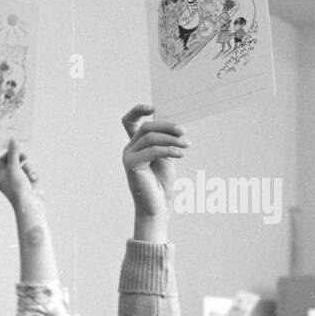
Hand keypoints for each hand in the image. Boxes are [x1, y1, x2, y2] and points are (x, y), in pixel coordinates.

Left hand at [0, 139, 40, 209]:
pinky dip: (33, 175)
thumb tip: (13, 140)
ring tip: (30, 174)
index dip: (10, 154)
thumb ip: (14, 153)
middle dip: (21, 160)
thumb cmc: (18, 188)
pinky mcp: (29, 185)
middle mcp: (8, 179)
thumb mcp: (14, 168)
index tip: (17, 149)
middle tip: (25, 157)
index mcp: (0, 177)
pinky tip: (34, 180)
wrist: (31, 205)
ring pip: (24, 167)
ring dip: (28, 168)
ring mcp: (19, 182)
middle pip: (14, 162)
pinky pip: (31, 173)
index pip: (2, 160)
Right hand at [121, 103, 188, 219]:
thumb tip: (176, 126)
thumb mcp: (166, 157)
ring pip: (150, 137)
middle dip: (166, 127)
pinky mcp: (131, 164)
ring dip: (171, 139)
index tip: (153, 107)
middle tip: (184, 132)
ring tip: (186, 145)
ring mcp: (128, 156)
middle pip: (146, 127)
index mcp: (136, 145)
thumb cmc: (162, 184)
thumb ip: (166, 141)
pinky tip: (180, 154)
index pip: (129, 122)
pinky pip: (152, 150)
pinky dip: (168, 150)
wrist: (157, 207)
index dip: (138, 110)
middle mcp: (129, 148)